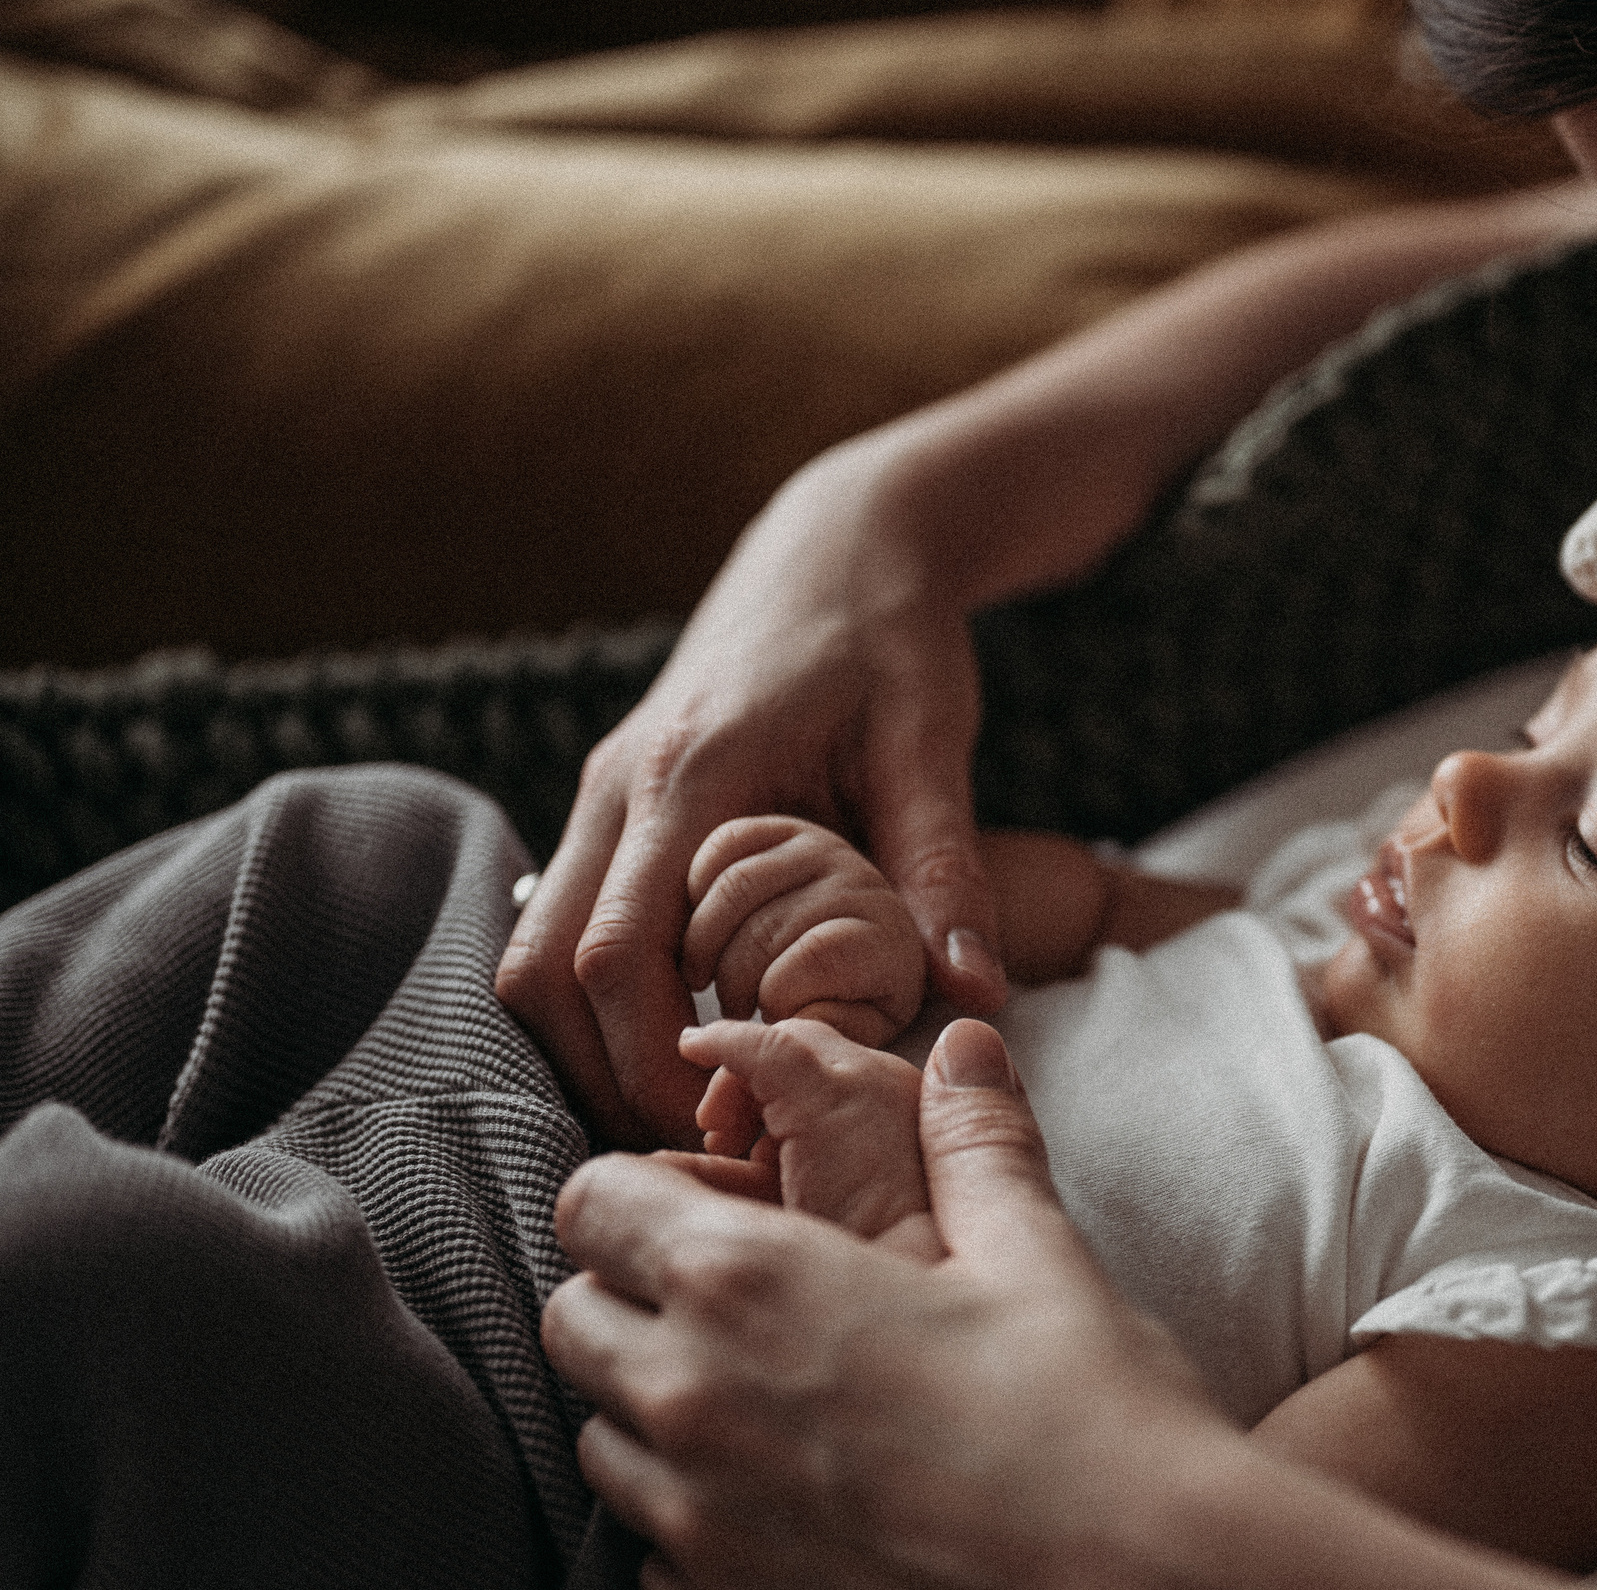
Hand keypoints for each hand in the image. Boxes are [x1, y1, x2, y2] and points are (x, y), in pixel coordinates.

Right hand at [497, 456, 1008, 1145]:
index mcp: (692, 772)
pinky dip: (595, 993)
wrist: (842, 539)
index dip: (652, 1059)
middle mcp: (619, 783)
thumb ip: (944, 867)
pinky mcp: (613, 802)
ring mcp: (603, 791)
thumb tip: (976, 994)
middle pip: (545, 970)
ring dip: (589, 1040)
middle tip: (702, 1142)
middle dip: (605, 1072)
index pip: (621, 950)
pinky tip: (676, 1033)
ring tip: (690, 1101)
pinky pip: (562, 919)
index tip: (726, 1125)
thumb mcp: (933, 743)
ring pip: (534, 951)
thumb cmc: (894, 636)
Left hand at [545, 1020, 1234, 1589]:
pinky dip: (693, 1513)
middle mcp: (693, 1399)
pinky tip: (790, 1494)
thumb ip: (974, 1141)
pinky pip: (649, 1549)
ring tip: (770, 1397)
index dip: (645, 1191)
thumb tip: (964, 1045)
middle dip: (633, 1294)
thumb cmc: (1090, 1413)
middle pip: (572, 1321)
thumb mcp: (1033, 1253)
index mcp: (752, 1282)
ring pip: (600, 1440)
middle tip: (743, 1298)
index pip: (592, 1202)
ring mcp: (697, 1519)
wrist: (1140, 1582)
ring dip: (655, 1406)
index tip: (714, 1203)